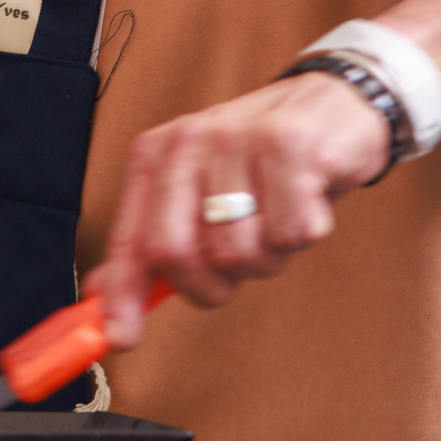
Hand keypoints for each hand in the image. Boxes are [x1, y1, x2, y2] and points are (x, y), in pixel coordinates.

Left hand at [89, 71, 391, 347]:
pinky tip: (305, 201)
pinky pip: (292, 234)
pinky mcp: (290, 146)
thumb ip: (155, 237)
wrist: (335, 103)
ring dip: (266, 257)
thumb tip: (105, 293)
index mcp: (158, 153)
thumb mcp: (200, 188)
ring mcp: (238, 140)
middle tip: (233, 270)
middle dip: (208, 284)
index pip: (130, 237)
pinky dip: (304, 233)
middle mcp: (190, 141)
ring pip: (239, 253)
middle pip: (176, 253)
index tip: (120, 338)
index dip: (122, 293)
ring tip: (276, 219)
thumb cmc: (264, 158)